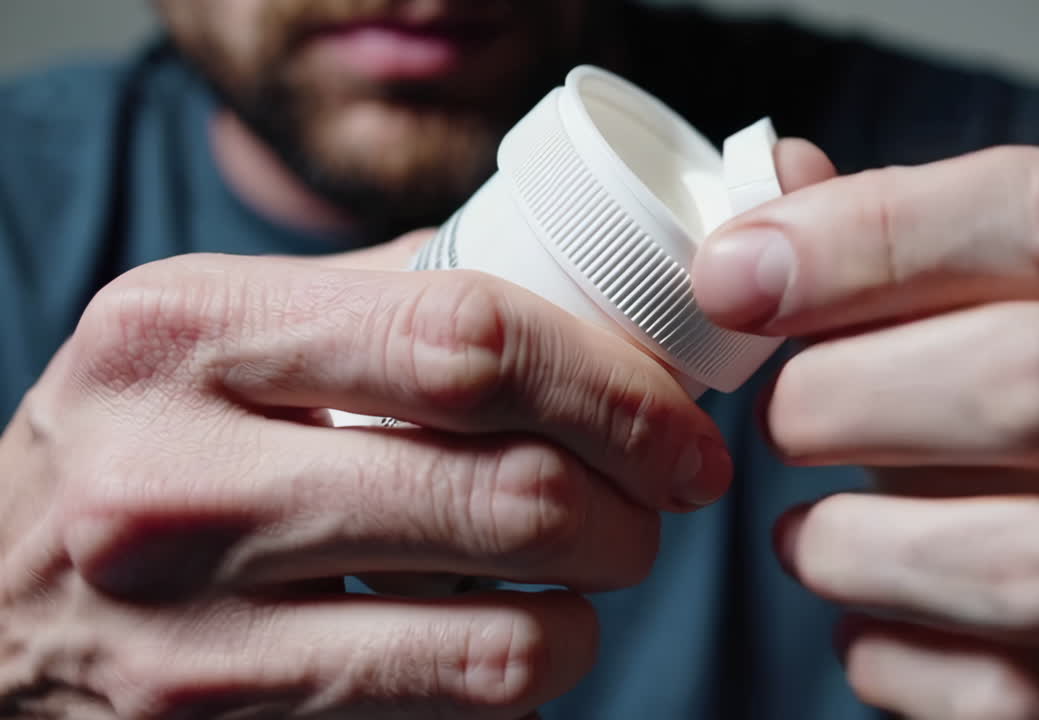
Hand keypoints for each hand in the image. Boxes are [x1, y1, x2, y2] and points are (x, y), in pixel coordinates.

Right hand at [0, 242, 729, 717]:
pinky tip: (513, 624)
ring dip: (595, 602)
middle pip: (509, 493)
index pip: (472, 342)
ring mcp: (188, 631)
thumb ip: (388, 302)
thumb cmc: (145, 437)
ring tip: (593, 563)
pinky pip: (455, 711)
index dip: (616, 386)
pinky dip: (527, 667)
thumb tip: (591, 313)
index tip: (684, 423)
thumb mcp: (219, 328)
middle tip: (665, 496)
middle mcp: (174, 477)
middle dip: (637, 503)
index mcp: (188, 329)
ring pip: (504, 637)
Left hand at [695, 145, 1038, 718]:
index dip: (870, 239)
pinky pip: (1026, 697)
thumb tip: (769, 205)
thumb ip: (925, 236)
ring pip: (1036, 564)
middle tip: (780, 415)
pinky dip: (901, 658)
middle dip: (850, 395)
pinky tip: (868, 618)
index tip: (734, 278)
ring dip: (863, 547)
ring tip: (805, 534)